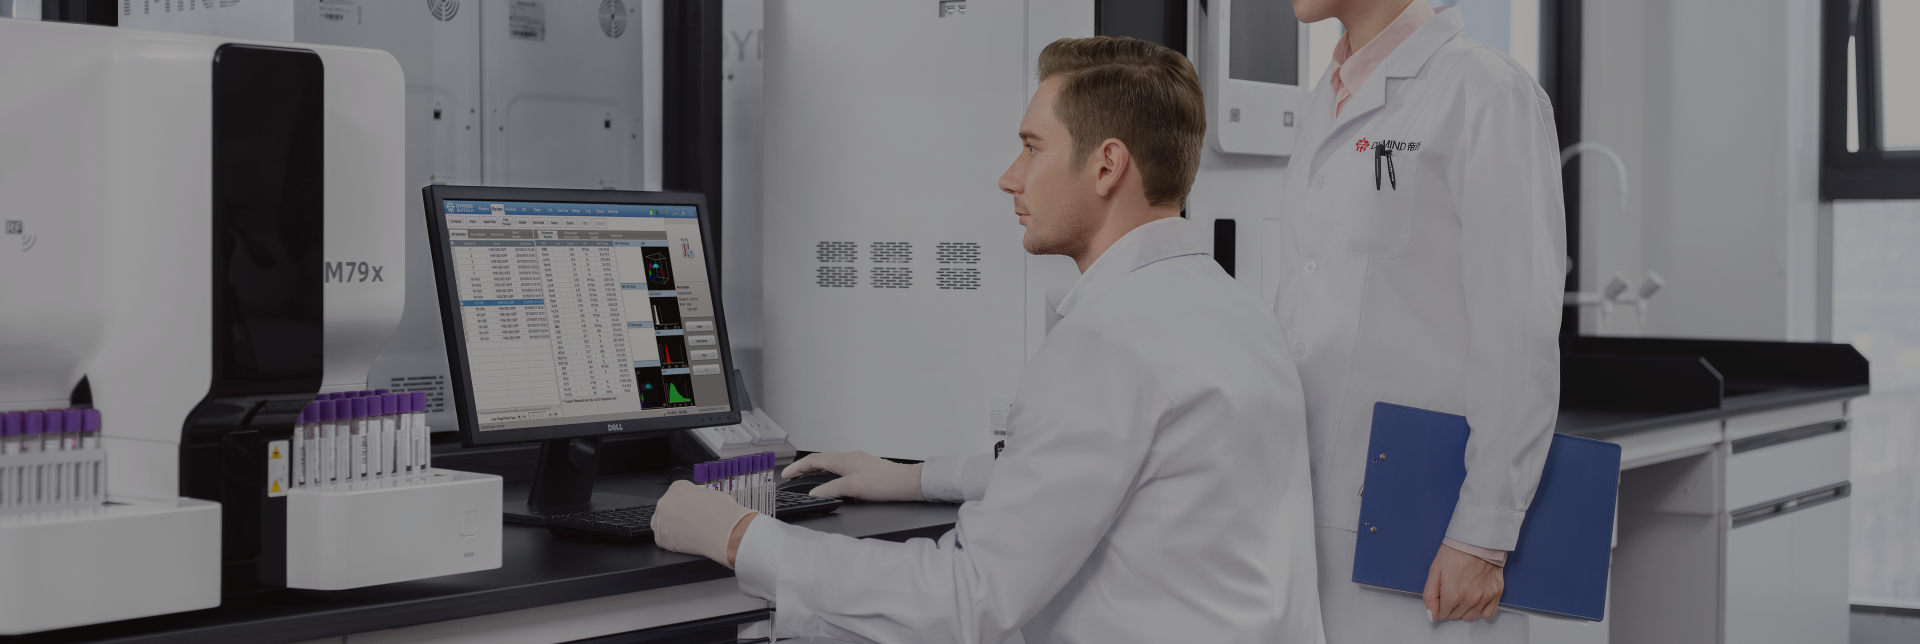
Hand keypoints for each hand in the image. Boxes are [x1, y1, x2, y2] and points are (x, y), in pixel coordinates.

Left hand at [651, 480, 756, 567]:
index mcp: (678, 487)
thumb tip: (697, 505)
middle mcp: (665, 501)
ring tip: (689, 534)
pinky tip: (686, 542)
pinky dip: (672, 543)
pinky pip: (663, 540)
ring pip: (662, 525)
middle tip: (690, 524)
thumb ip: (697, 498)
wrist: (724, 531)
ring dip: (672, 529)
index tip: (689, 512)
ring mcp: (660, 519)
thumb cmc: (723, 513)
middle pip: (666, 509)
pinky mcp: (660, 538)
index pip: (675, 494)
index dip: (684, 505)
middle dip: (676, 516)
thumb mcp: (712, 494)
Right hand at [781, 451, 923, 501]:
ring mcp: (858, 464)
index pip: (814, 460)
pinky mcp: (865, 472)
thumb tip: (814, 493)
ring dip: (817, 471)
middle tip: (792, 477)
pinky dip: (829, 476)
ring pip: (832, 466)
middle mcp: (851, 458)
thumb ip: (831, 489)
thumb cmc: (886, 482)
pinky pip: (841, 471)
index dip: (798, 468)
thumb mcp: (853, 487)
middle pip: (822, 461)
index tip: (786, 475)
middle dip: (805, 468)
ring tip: (806, 479)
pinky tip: (831, 484)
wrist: (908, 483)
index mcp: (845, 458)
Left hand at [1422, 543, 1504, 621]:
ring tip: (1463, 593)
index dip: (1439, 605)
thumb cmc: (1456, 551)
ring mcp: (1484, 598)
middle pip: (1455, 616)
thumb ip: (1430, 595)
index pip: (1441, 614)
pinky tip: (1476, 598)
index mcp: (1452, 595)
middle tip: (1451, 589)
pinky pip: (1488, 613)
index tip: (1441, 594)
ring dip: (1464, 609)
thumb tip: (1432, 615)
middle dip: (1450, 606)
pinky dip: (1481, 609)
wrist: (1477, 540)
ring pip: (1470, 617)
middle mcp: (1469, 600)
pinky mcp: (1496, 593)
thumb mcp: (1434, 571)